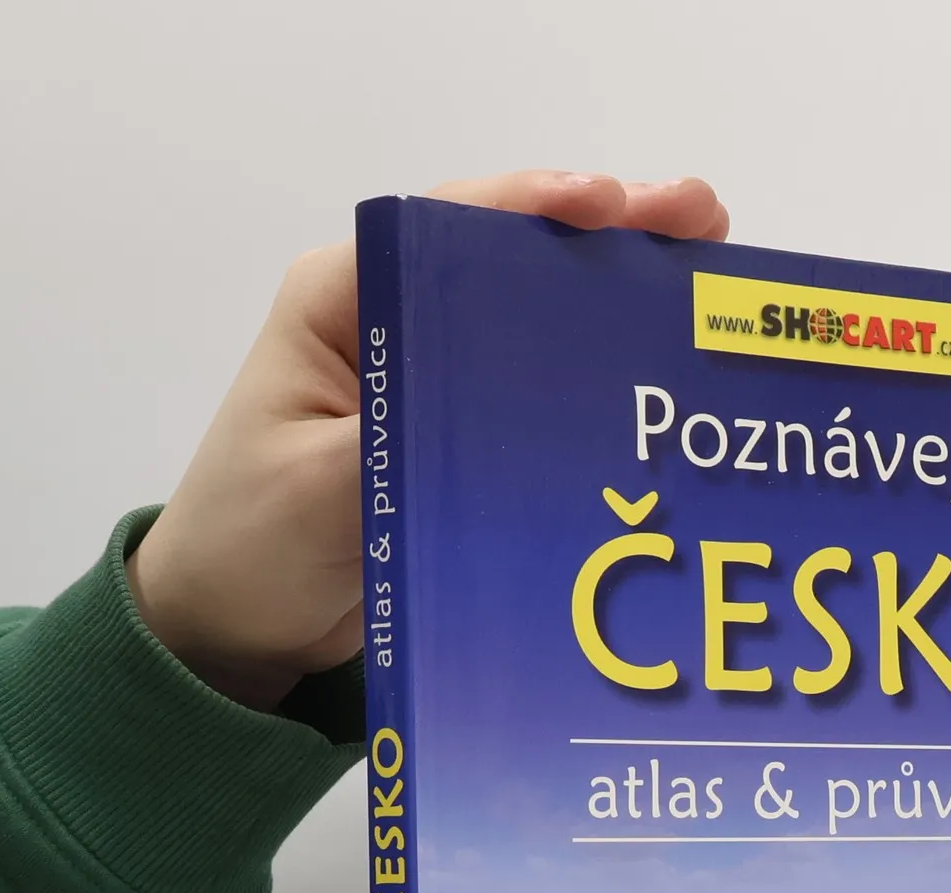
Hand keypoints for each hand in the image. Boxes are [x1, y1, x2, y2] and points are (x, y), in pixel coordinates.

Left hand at [127, 171, 730, 709]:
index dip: (541, 207)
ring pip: (540, 320)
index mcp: (345, 302)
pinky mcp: (464, 439)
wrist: (238, 627)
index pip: (452, 226)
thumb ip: (409, 437)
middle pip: (514, 259)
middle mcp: (397, 321)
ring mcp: (436, 379)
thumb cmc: (253, 541)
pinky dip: (603, 379)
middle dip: (611, 238)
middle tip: (706, 225)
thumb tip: (514, 409)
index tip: (619, 206)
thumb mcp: (323, 489)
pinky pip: (544, 394)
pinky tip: (668, 379)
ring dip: (621, 300)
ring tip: (712, 277)